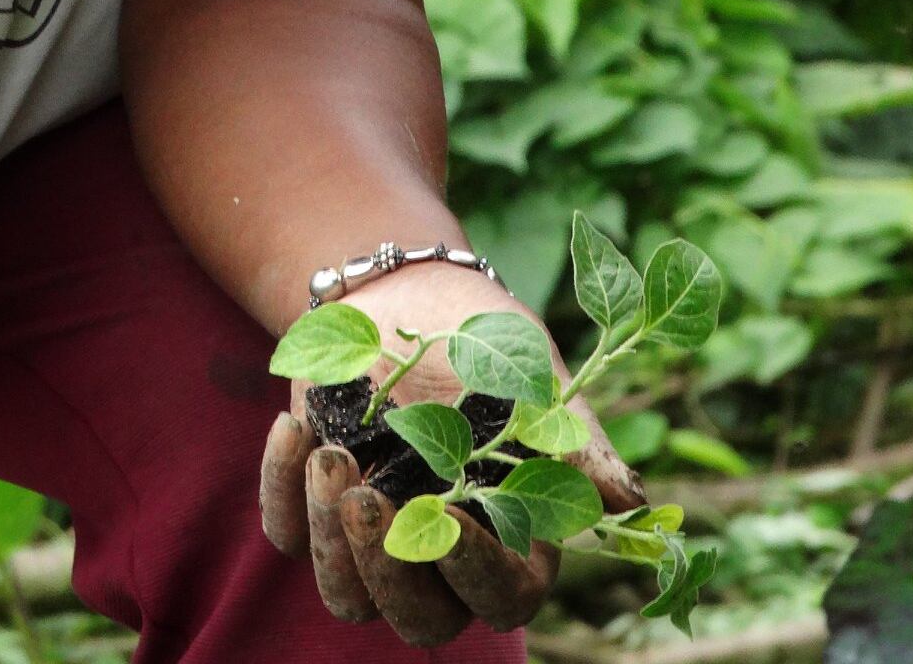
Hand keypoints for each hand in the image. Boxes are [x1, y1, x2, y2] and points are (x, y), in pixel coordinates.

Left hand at [257, 262, 644, 645]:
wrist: (401, 291)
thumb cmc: (485, 336)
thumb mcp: (535, 375)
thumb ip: (574, 441)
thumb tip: (630, 500)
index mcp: (511, 536)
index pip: (503, 598)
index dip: (474, 572)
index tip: (444, 516)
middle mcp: (443, 556)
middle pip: (419, 621)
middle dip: (388, 571)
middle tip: (366, 497)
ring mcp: (375, 538)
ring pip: (348, 597)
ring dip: (330, 536)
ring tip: (329, 454)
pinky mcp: (316, 508)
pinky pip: (287, 536)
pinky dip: (282, 488)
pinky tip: (293, 425)